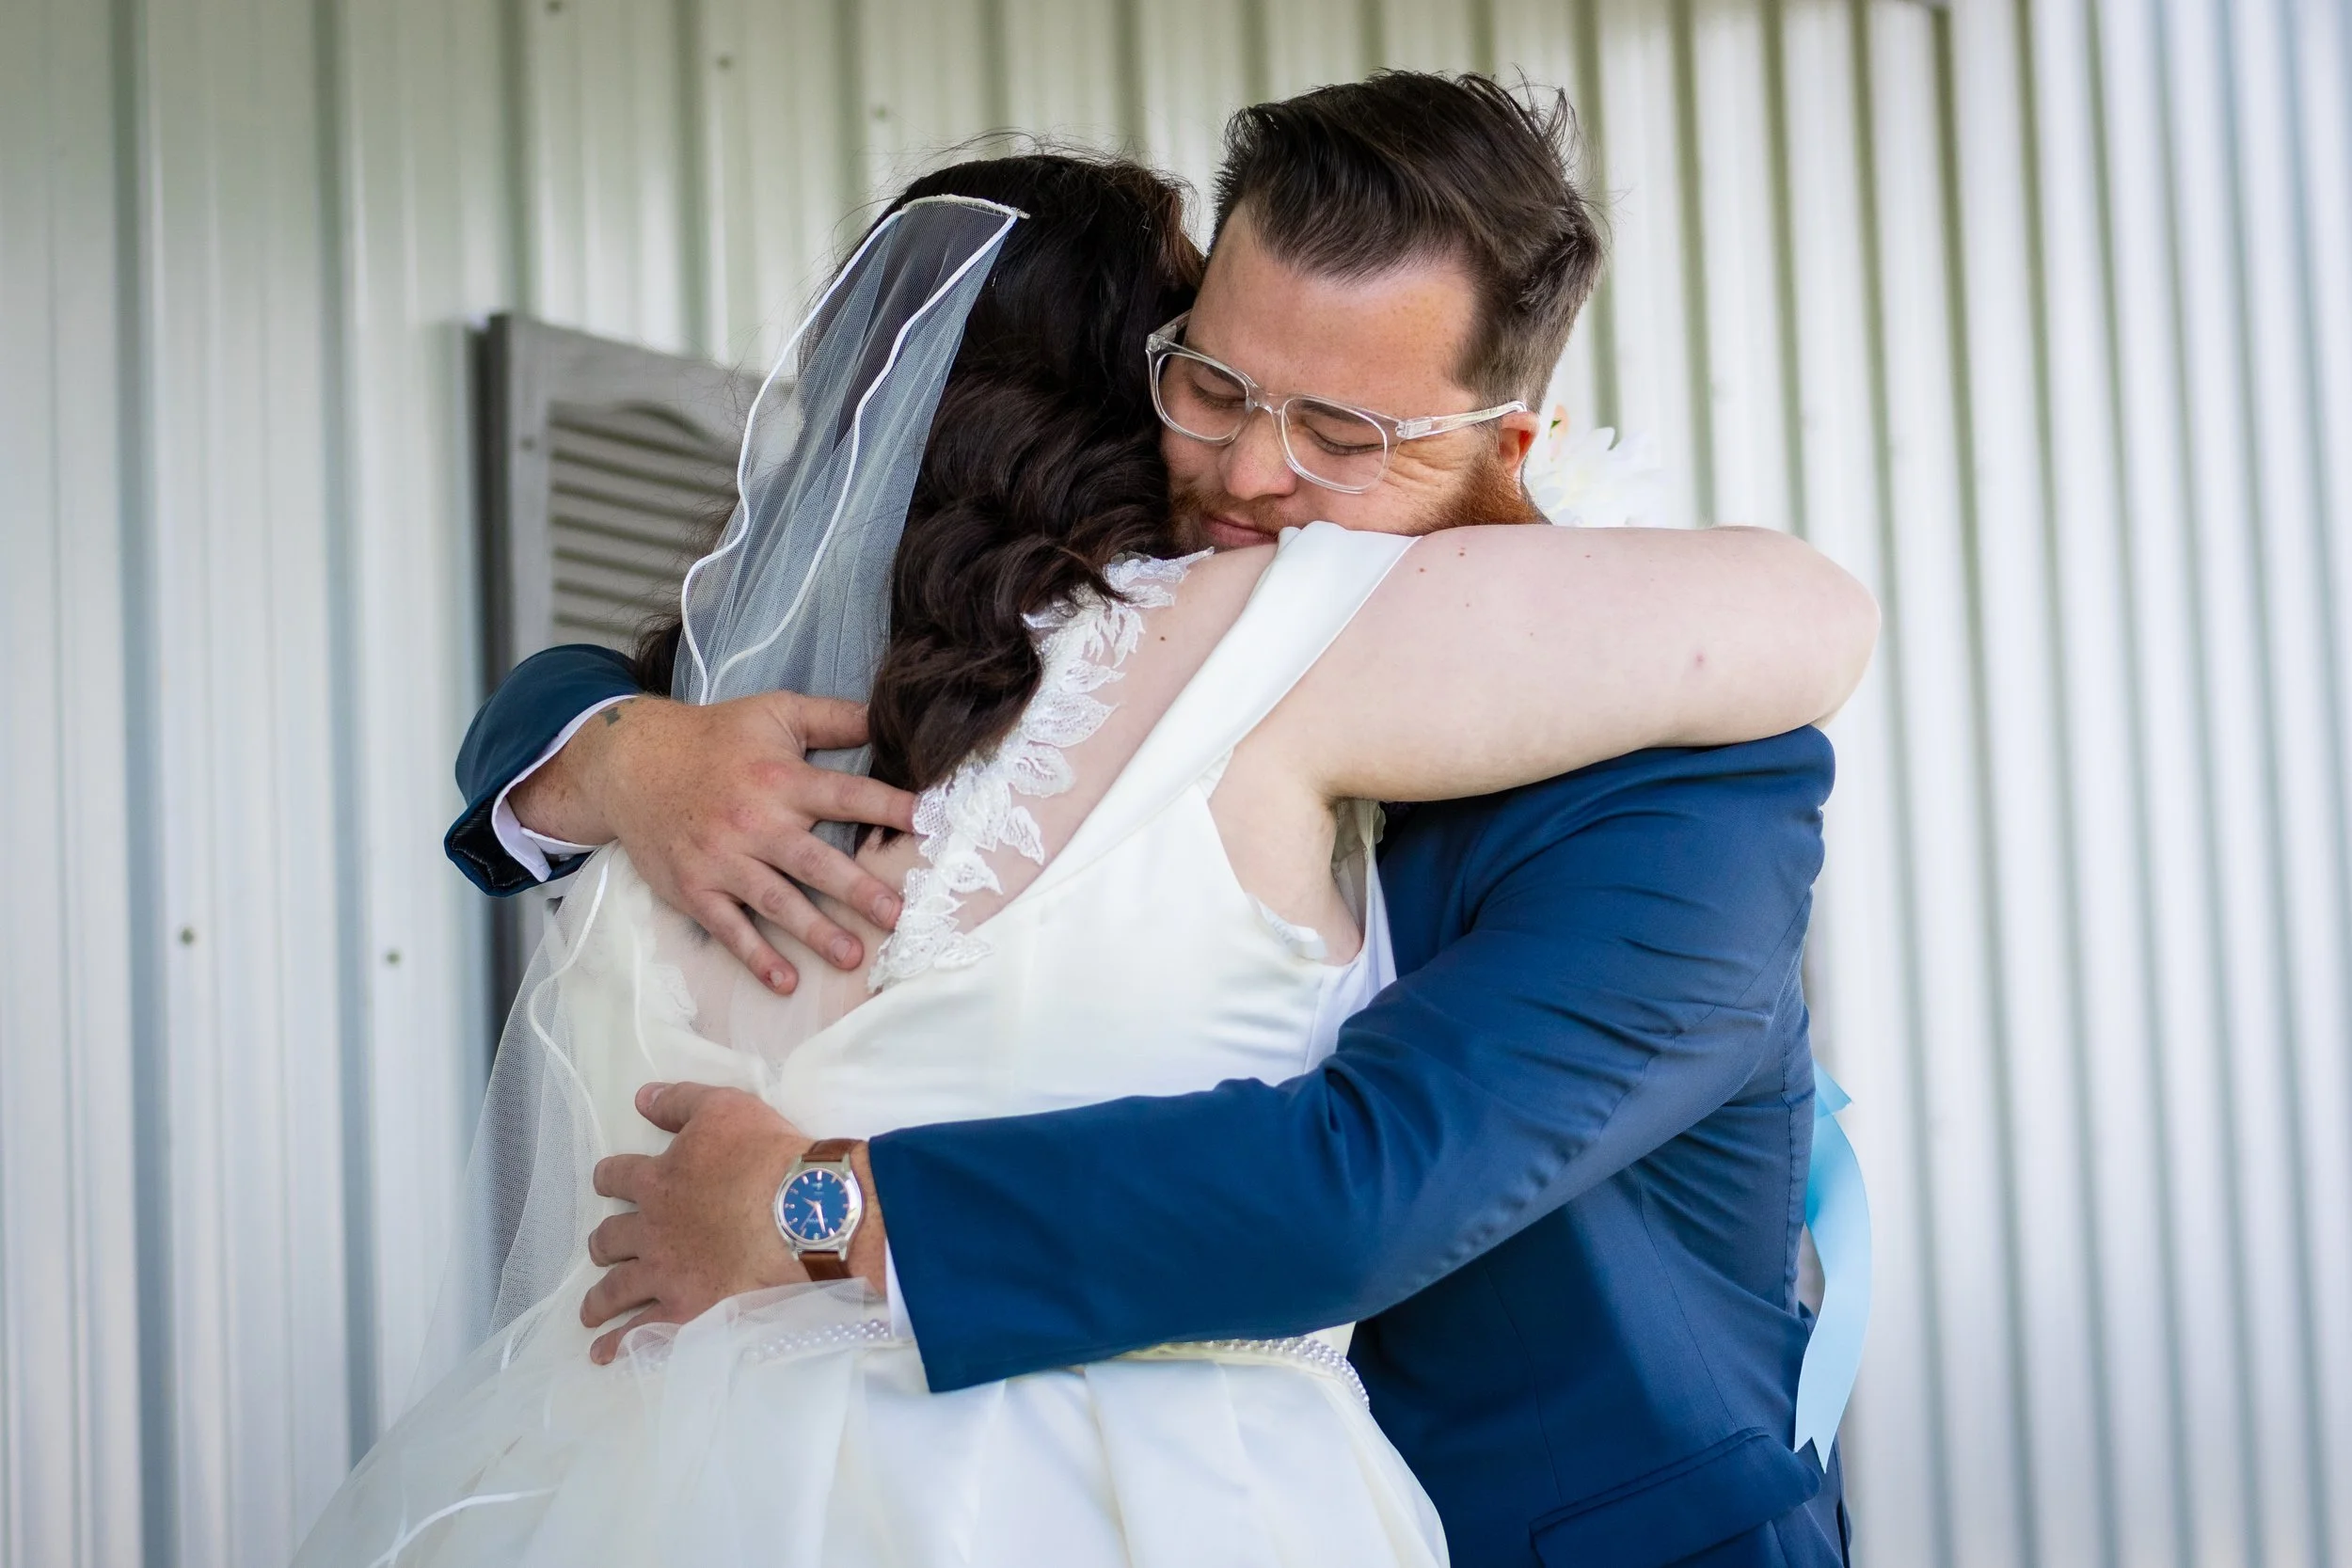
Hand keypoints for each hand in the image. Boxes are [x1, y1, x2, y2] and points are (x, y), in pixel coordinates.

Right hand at [512, 692, 917, 992]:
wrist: (632, 763)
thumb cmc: (715, 738)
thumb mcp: (775, 713)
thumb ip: (835, 717)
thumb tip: (891, 715)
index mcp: (782, 779)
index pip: (846, 795)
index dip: (888, 807)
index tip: (928, 824)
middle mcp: (755, 822)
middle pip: (814, 861)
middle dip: (857, 889)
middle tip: (897, 915)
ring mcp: (723, 860)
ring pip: (776, 901)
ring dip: (814, 932)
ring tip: (853, 955)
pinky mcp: (695, 888)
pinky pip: (728, 927)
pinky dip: (755, 956)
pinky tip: (785, 981)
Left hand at [581, 1082, 885, 1363]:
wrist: (800, 1210)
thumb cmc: (766, 1156)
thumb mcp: (724, 1107)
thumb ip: (679, 1102)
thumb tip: (641, 1098)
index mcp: (657, 1180)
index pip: (616, 1177)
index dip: (609, 1180)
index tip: (608, 1184)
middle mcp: (651, 1230)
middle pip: (610, 1238)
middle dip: (604, 1244)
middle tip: (603, 1250)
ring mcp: (665, 1274)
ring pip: (616, 1290)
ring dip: (600, 1299)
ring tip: (591, 1310)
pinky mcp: (686, 1310)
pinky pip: (642, 1333)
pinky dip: (620, 1344)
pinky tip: (605, 1353)